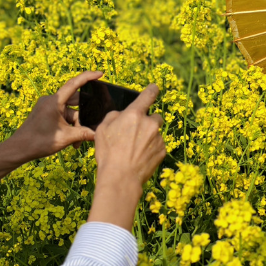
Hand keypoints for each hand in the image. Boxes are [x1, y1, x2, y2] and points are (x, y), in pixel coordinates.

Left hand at [7, 70, 102, 162]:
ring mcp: (47, 107)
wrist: (19, 148)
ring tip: (77, 142)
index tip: (100, 73)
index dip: (88, 77)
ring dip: (76, 125)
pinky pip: (62, 116)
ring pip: (69, 112)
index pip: (74, 84)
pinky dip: (69, 126)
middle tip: (90, 128)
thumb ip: (83, 134)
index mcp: (54, 102)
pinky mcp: (46, 113)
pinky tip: (71, 139)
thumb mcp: (65, 138)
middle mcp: (51, 101)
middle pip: (75, 102)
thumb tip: (98, 134)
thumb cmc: (39, 141)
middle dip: (83, 116)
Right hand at [89, 84, 166, 229]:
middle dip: (147, 122)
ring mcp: (158, 138)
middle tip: (135, 134)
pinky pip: (158, 144)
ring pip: (156, 132)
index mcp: (134, 115)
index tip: (155, 88)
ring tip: (135, 149)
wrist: (121, 177)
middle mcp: (150, 123)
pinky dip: (152, 148)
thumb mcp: (102, 130)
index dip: (152, 90)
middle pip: (154, 117)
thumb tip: (122, 115)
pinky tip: (140, 157)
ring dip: (149, 136)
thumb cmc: (109, 153)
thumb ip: (114, 116)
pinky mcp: (163, 150)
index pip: (148, 95)